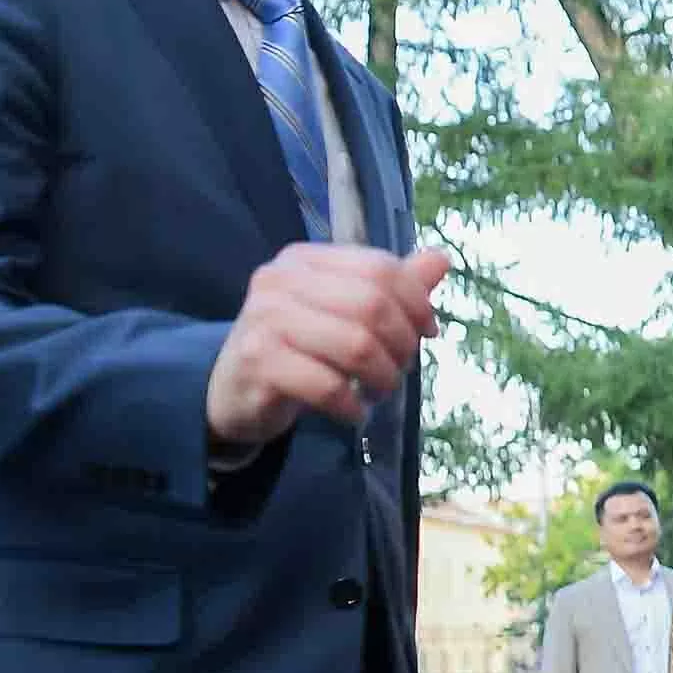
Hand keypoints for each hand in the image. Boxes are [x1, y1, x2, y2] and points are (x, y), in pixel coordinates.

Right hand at [205, 244, 451, 445]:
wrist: (233, 392)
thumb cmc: (298, 347)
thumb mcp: (343, 312)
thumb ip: (389, 287)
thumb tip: (440, 260)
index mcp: (304, 260)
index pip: (380, 268)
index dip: (417, 303)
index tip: (427, 333)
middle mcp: (279, 281)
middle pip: (373, 305)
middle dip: (402, 343)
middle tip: (401, 368)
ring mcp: (263, 320)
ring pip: (356, 345)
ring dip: (383, 377)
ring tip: (380, 390)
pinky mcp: (256, 363)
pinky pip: (327, 386)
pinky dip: (352, 405)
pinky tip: (354, 412)